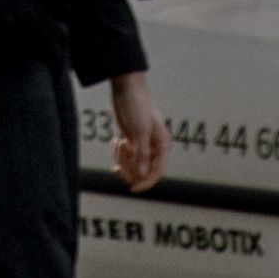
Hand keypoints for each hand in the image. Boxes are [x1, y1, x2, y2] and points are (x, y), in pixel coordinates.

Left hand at [110, 72, 168, 192]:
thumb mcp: (139, 131)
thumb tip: (143, 176)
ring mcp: (143, 145)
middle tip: (116, 165)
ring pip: (132, 164)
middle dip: (128, 168)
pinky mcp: (132, 141)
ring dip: (121, 159)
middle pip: (143, 171)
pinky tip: (116, 140)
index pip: (157, 172)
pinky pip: (125, 156)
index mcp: (162, 146)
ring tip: (117, 143)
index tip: (132, 188)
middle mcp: (154, 147)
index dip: (145, 182)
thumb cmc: (136, 106)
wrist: (127, 88)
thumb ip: (142, 154)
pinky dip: (119, 153)